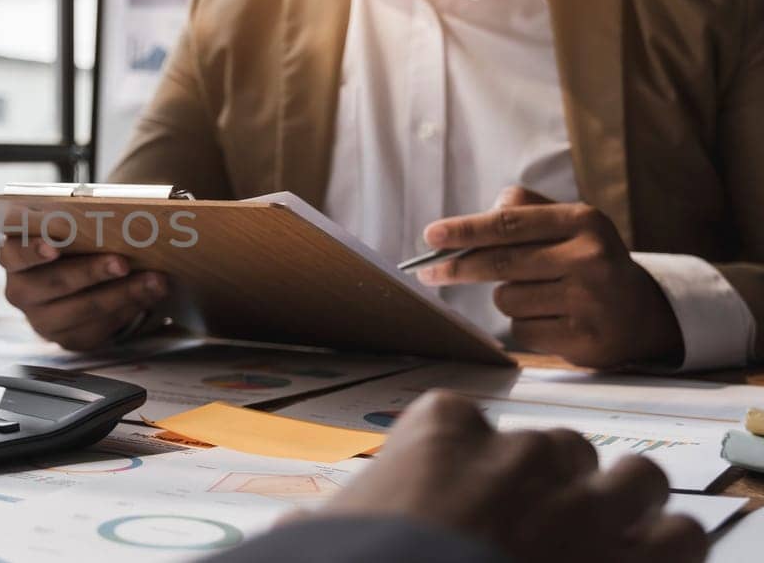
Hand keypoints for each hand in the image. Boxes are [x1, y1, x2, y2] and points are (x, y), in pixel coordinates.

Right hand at [0, 238, 167, 350]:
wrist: (75, 272)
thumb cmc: (70, 240)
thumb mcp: (65, 227)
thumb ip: (74, 222)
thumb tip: (117, 214)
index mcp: (12, 255)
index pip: (14, 253)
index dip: (32, 251)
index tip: (54, 247)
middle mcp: (20, 290)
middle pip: (54, 283)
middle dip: (92, 272)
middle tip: (123, 262)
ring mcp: (41, 319)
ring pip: (81, 310)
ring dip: (122, 294)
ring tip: (154, 280)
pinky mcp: (65, 339)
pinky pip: (97, 329)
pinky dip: (126, 311)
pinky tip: (147, 296)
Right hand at [306, 391, 705, 562]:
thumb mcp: (318, 534)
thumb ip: (319, 519)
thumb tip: (288, 528)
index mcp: (442, 432)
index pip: (463, 421)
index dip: (468, 465)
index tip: (461, 498)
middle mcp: (522, 452)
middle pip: (558, 449)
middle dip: (552, 486)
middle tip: (531, 532)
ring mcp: (586, 502)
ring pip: (635, 478)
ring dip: (621, 508)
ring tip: (598, 543)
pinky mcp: (638, 556)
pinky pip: (682, 533)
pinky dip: (665, 551)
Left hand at [415, 187, 681, 367]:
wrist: (641, 312)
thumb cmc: (588, 261)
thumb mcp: (569, 225)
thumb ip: (523, 210)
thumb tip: (475, 219)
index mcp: (583, 221)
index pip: (509, 224)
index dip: (464, 230)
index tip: (430, 235)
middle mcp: (590, 258)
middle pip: (500, 263)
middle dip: (457, 268)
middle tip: (428, 272)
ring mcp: (588, 300)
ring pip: (507, 300)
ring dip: (507, 298)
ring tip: (538, 295)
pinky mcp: (583, 338)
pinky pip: (522, 330)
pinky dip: (525, 324)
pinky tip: (551, 319)